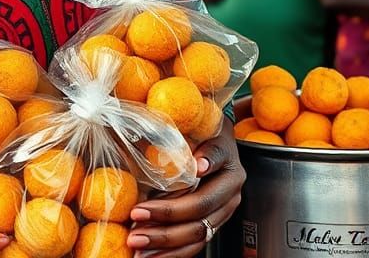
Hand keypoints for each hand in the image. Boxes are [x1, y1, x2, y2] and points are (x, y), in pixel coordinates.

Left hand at [126, 125, 244, 256]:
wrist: (212, 140)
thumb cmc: (194, 130)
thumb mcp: (188, 123)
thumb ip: (170, 128)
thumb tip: (137, 125)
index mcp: (226, 157)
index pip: (216, 159)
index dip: (206, 162)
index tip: (194, 167)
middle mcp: (231, 187)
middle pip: (202, 205)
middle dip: (167, 214)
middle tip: (137, 214)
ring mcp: (224, 210)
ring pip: (199, 232)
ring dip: (165, 240)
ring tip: (137, 241)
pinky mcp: (214, 226)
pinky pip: (194, 246)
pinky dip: (171, 253)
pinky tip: (148, 255)